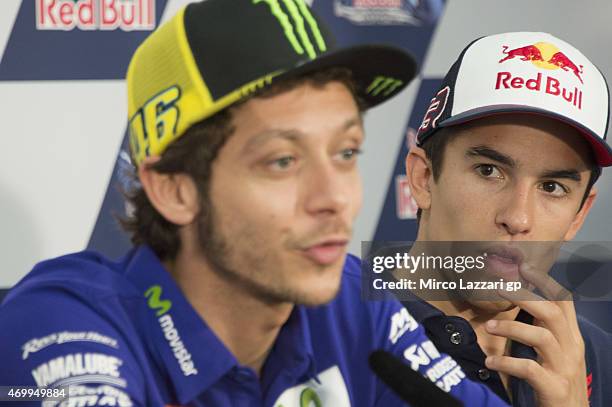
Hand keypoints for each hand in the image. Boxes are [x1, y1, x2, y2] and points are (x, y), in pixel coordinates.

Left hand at [483, 264, 587, 406]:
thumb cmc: (558, 382)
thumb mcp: (556, 353)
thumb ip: (543, 331)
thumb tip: (524, 305)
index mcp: (571, 338)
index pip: (564, 302)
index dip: (545, 282)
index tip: (524, 266)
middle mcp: (571, 349)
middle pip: (551, 314)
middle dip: (525, 297)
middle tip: (498, 288)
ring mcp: (564, 369)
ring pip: (541, 338)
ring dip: (511, 328)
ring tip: (487, 326)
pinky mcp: (553, 388)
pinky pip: (529, 370)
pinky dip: (507, 362)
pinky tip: (490, 360)